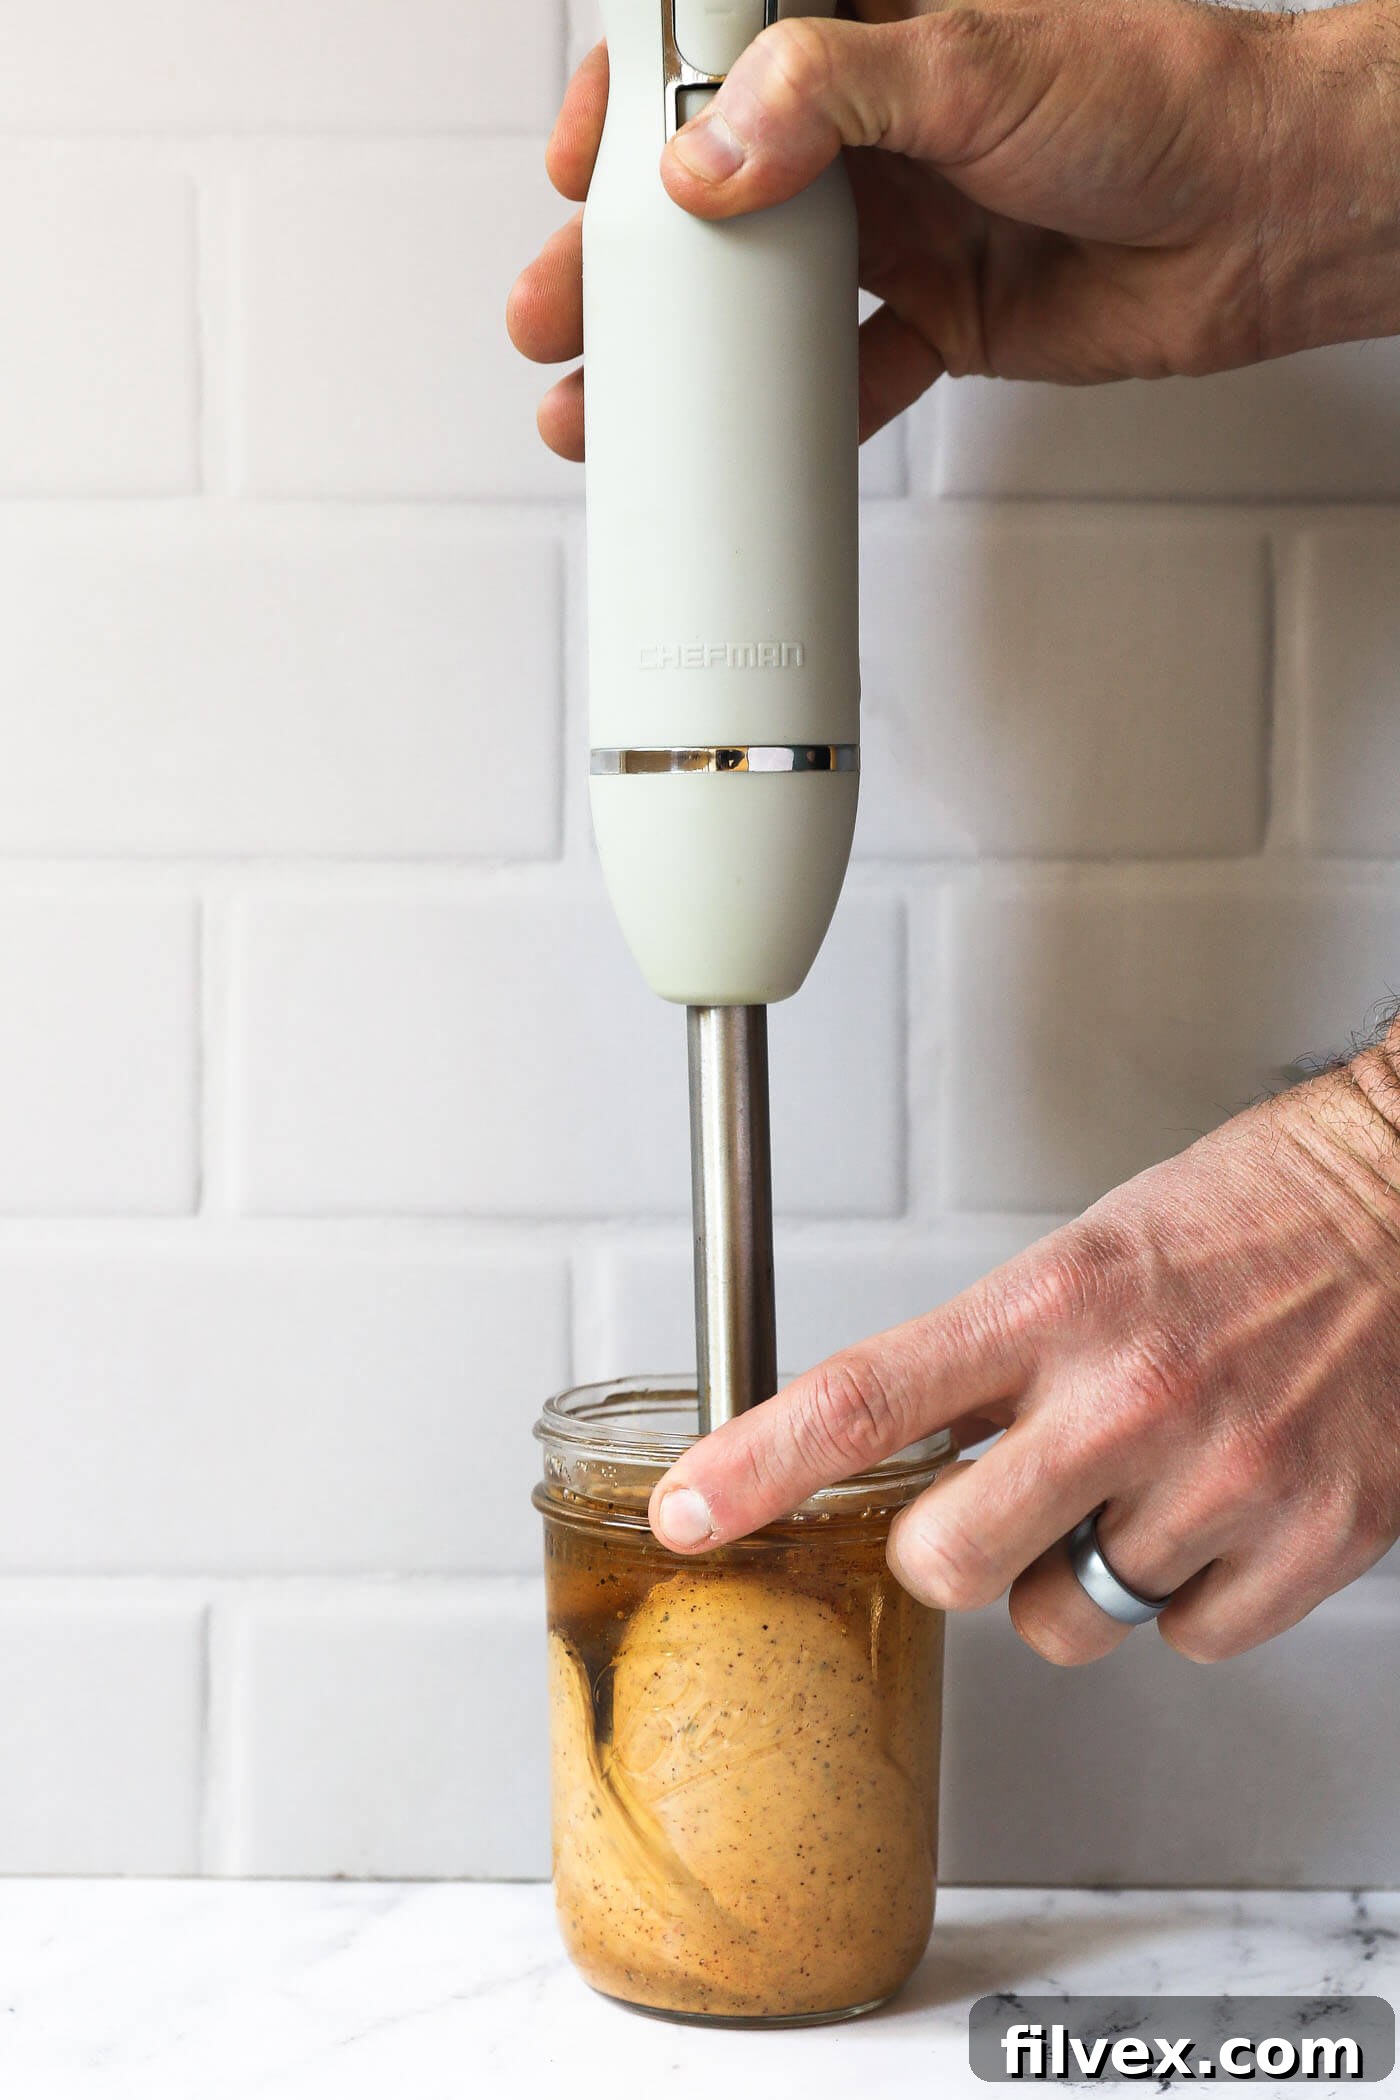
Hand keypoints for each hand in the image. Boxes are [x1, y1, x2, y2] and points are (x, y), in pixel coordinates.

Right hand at [508, 0, 1399, 460]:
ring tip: (606, 395)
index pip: (712, 52)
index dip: (629, 108)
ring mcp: (905, 224)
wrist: (1266, 216)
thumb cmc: (1160, 98)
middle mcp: (874, 126)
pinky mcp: (943, 315)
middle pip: (711, 192)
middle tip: (561, 306)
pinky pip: (849, 372)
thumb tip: (711, 161)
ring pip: (761, 294)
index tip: (575, 162)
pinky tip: (742, 449)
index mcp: (870, 28)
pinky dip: (796, 419)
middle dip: (625, 257)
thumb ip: (832, 96)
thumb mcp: (977, 61)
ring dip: (685, 351)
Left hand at [648, 1039, 1399, 1664]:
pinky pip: (1190, 1641)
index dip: (759, 1467)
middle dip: (947, 1553)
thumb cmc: (1251, 1213)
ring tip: (1138, 1483)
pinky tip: (1217, 1511)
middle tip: (988, 1505)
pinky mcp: (1318, 1540)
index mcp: (1059, 1301)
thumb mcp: (1087, 1254)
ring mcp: (1229, 1477)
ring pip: (1069, 1621)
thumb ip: (994, 1361)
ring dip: (1078, 1574)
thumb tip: (908, 1456)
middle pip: (950, 1562)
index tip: (692, 1510)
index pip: (868, 1397)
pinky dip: (1188, 1597)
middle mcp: (1134, 1395)